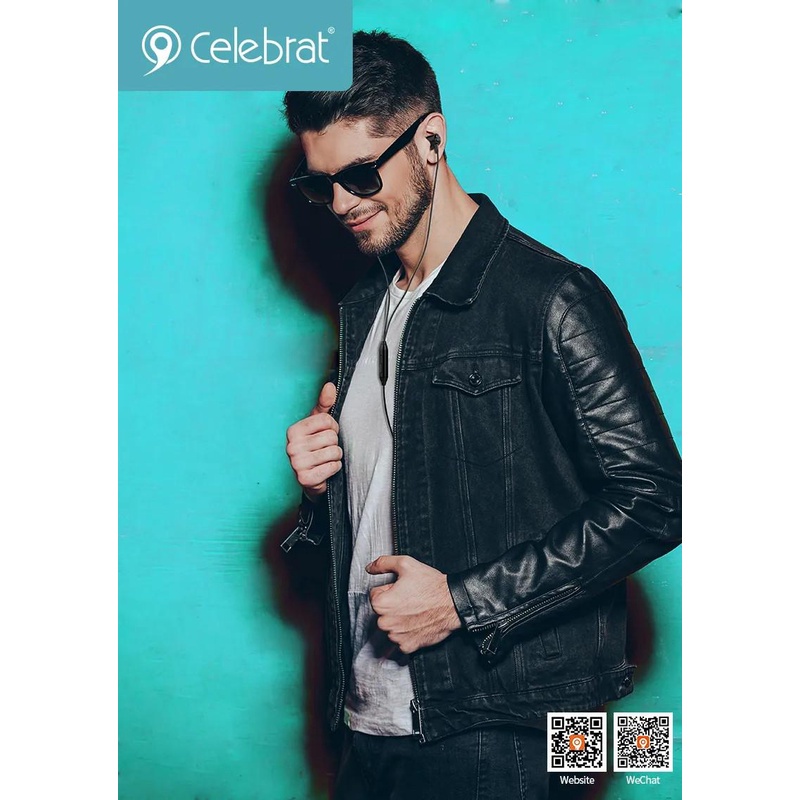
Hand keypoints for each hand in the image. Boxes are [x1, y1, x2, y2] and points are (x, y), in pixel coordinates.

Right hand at [286, 382, 340, 498]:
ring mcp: (297, 463)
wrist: (310, 478)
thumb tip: (329, 385)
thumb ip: (324, 405)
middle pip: (332, 437)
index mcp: (294, 430)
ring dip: (335, 457)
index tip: (326, 435)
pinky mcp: (305, 478)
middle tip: (325, 449)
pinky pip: (333, 467)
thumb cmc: (314, 447)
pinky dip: (334, 468)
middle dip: (335, 444)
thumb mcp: (317, 425)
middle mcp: (292, 446)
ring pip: (335, 452)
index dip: (333, 428)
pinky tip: (325, 469)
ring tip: (325, 459)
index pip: (327, 420)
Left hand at [366, 555, 462, 653]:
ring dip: (399, 620)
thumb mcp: (405, 564)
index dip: (389, 590)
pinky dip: (407, 633)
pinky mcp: (408, 646)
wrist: (453, 603)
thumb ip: (383, 563)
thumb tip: (370, 568)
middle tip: (410, 599)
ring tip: (415, 610)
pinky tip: (417, 622)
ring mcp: (396, 637)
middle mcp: (385, 623)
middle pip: (382, 612)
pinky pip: (401, 640)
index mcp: (381, 604)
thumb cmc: (431, 586)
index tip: (402, 590)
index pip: (375, 595)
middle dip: (393, 606)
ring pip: (391, 626)